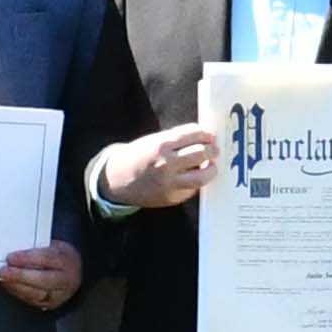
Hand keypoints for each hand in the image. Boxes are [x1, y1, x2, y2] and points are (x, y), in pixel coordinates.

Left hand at [0, 239, 82, 313]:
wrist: (74, 271)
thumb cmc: (59, 256)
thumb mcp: (53, 246)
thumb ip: (36, 249)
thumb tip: (14, 251)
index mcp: (67, 260)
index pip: (46, 259)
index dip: (27, 258)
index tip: (10, 258)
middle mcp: (67, 279)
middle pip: (42, 280)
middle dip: (20, 276)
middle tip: (3, 271)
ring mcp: (60, 294)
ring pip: (37, 294)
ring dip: (17, 286)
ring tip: (4, 278)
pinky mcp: (51, 304)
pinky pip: (33, 301)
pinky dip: (18, 293)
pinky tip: (10, 285)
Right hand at [95, 124, 218, 211]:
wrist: (117, 181)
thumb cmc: (137, 157)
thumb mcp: (153, 141)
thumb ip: (176, 140)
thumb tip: (203, 138)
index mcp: (161, 145)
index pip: (192, 134)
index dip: (205, 133)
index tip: (209, 135)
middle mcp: (166, 164)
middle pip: (201, 154)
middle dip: (212, 150)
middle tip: (214, 149)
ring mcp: (170, 183)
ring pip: (202, 177)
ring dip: (211, 169)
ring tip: (211, 165)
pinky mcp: (172, 198)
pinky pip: (192, 189)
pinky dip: (196, 181)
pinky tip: (194, 176)